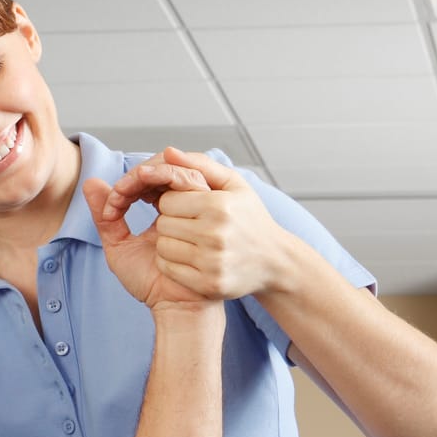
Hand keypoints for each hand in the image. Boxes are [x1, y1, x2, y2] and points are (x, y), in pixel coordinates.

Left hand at [84, 159, 213, 309]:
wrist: (175, 309)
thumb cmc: (151, 281)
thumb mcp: (119, 245)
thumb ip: (106, 216)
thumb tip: (90, 182)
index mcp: (171, 207)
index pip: (156, 174)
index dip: (132, 179)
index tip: (113, 200)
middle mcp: (189, 208)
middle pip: (169, 170)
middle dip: (138, 177)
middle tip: (117, 196)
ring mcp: (204, 218)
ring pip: (178, 186)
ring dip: (147, 195)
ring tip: (124, 210)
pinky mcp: (212, 232)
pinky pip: (191, 209)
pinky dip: (165, 215)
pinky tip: (151, 232)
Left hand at [110, 147, 294, 301]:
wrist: (274, 261)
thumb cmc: (250, 217)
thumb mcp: (233, 184)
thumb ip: (199, 165)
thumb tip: (168, 153)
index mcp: (219, 206)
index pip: (168, 200)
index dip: (173, 202)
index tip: (187, 207)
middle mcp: (215, 234)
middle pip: (162, 224)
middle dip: (171, 222)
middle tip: (189, 224)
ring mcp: (211, 261)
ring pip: (162, 247)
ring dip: (170, 243)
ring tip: (191, 240)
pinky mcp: (207, 284)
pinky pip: (167, 268)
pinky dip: (172, 263)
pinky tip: (190, 257)